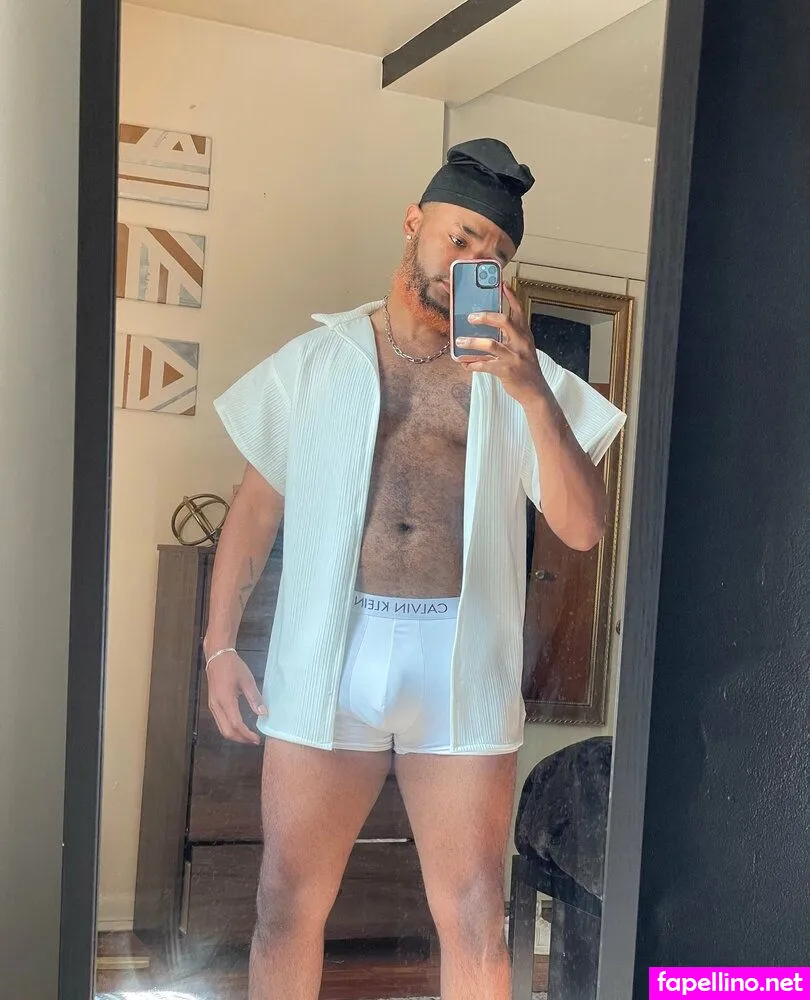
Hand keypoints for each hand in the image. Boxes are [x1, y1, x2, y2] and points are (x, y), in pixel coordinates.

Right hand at [206, 650, 266, 744]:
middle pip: (226, 731)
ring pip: (221, 728)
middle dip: (240, 739)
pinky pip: (219, 722)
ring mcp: (212, 706)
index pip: (236, 724)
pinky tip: (239, 727)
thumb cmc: (233, 666)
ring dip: (235, 735)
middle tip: (254, 740)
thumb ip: (255, 698)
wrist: (217, 656)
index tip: (257, 738)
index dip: (247, 734)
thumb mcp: (247, 680)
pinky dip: (229, 729)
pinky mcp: (212, 704)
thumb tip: (264, 713)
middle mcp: (216, 706)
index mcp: (226, 700)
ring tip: (248, 736)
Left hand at [455, 283, 545, 405]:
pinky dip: (472, 364)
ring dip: (472, 342)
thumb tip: (485, 330)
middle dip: (485, 317)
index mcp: (524, 334)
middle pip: (503, 321)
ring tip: (459, 341)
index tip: (501, 284)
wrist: (535, 391)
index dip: (510, 296)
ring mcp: (514, 356)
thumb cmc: (525, 368)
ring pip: (491, 344)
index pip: (518, 310)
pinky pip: (485, 366)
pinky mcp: (507, 371)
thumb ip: (509, 337)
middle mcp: (521, 342)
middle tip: (470, 317)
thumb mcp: (522, 349)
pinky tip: (464, 363)